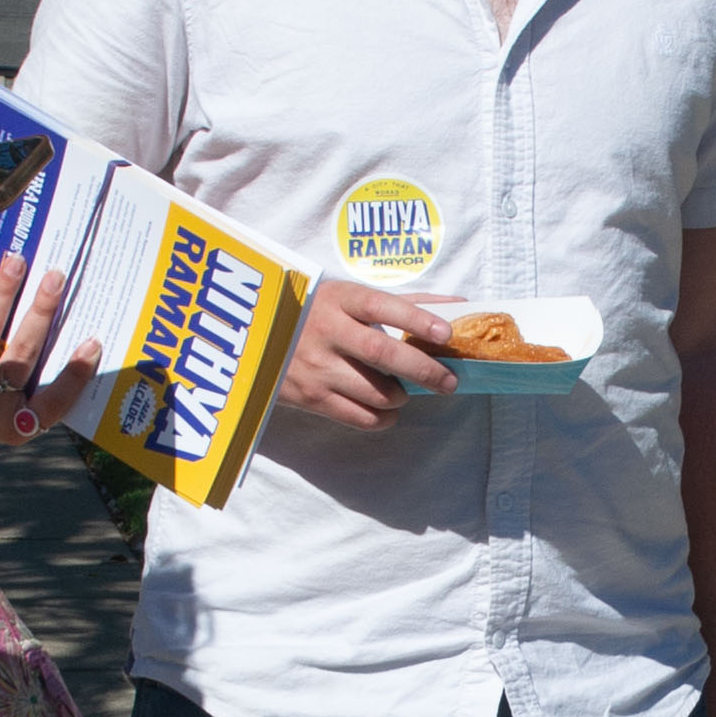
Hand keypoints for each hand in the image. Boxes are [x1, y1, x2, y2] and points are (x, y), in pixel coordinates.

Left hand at [0, 250, 101, 449]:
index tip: (93, 342)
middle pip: (21, 356)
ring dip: (5, 291)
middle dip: (40, 313)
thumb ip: (45, 384)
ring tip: (18, 261)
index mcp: (17, 426)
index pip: (54, 403)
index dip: (75, 376)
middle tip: (56, 278)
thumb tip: (80, 336)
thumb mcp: (20, 410)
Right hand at [276, 278, 456, 432]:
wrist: (255, 337)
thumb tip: (459, 305)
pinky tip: (386, 411)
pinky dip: (382, 418)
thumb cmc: (317, 313)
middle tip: (448, 382)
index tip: (446, 334)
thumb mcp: (350, 298)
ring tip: (403, 392)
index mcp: (340, 300)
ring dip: (400, 397)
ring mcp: (316, 366)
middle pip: (383, 352)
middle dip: (423, 370)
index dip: (417, 319)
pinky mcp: (309, 397)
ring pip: (375, 391)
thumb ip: (404, 302)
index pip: (383, 306)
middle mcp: (327, 331)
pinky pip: (358, 417)